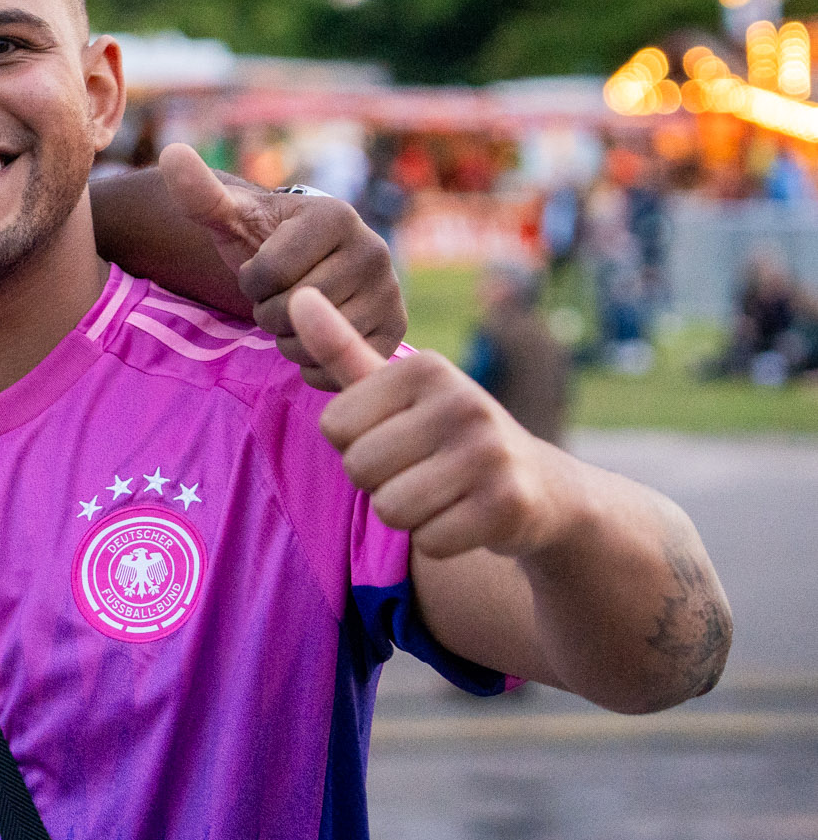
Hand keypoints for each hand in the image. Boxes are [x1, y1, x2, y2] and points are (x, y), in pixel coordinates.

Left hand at [158, 143, 404, 388]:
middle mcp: (375, 250)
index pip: (267, 274)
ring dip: (288, 339)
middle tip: (280, 295)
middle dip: (268, 311)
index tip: (261, 268)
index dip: (250, 281)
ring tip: (296, 314)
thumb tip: (171, 152)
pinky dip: (314, 365)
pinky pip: (339, 368)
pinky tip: (314, 339)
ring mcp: (391, 292)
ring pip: (314, 342)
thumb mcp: (230, 218)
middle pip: (292, 310)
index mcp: (336, 216)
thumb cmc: (261, 241)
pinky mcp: (396, 331)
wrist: (304, 268)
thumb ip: (200, 193)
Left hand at [292, 287, 578, 559]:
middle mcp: (463, 401)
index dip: (355, 444)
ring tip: (443, 492)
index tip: (398, 436)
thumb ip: (342, 348)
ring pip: (390, 509)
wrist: (540, 486)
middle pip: (359, 468)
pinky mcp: (507, 505)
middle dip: (379, 482)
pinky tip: (468, 516)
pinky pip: (428, 542)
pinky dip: (440, 539)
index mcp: (427, 367)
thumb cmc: (446, 434)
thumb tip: (299, 297)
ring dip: (408, 514)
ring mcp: (489, 453)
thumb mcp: (396, 388)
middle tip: (423, 470)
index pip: (333, 426)